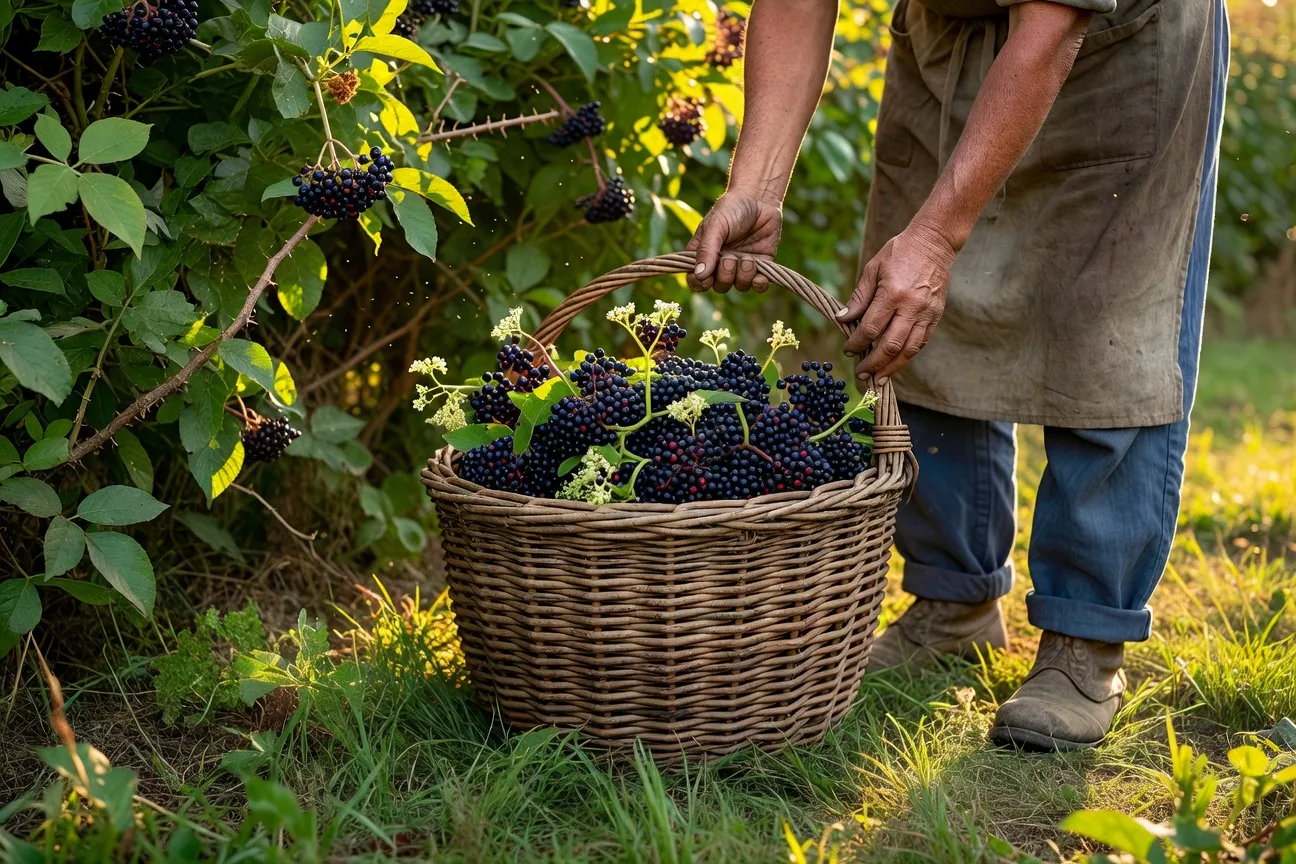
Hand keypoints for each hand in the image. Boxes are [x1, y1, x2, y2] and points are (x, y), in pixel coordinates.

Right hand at [686, 192, 783, 292]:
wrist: (760, 198)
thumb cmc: (732, 208)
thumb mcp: (715, 226)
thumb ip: (706, 250)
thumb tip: (699, 275)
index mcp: (705, 255)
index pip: (696, 280)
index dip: (699, 284)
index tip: (706, 278)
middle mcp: (722, 265)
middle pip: (719, 286)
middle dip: (725, 276)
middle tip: (730, 257)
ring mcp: (742, 267)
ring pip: (739, 286)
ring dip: (743, 275)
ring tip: (748, 258)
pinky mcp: (761, 266)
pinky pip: (759, 285)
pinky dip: (759, 284)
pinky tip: (760, 274)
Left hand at [837, 222, 957, 380]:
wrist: (934, 242)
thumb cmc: (899, 252)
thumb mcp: (873, 269)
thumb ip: (859, 297)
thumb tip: (842, 319)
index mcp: (892, 294)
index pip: (871, 328)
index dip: (857, 343)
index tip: (848, 350)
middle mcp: (911, 307)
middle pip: (890, 345)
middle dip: (873, 364)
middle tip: (861, 375)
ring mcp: (927, 313)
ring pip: (909, 350)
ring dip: (892, 367)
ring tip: (878, 379)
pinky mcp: (936, 316)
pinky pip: (921, 342)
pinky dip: (907, 356)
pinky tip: (896, 364)